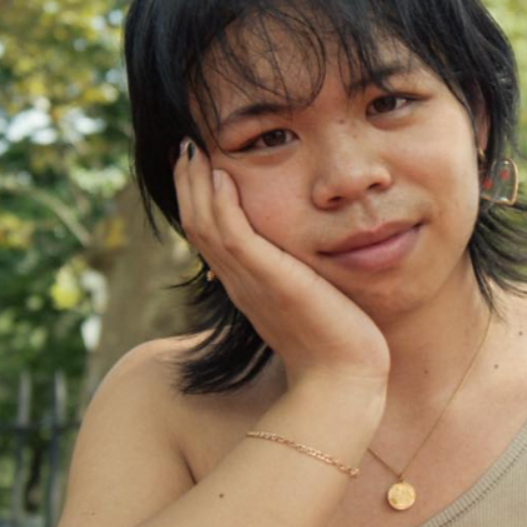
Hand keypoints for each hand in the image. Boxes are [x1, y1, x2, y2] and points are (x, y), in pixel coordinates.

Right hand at [172, 138, 389, 389]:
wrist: (342, 381)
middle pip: (198, 225)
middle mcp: (240, 283)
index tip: (199, 166)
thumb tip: (309, 260)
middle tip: (183, 146)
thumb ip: (301, 279)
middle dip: (189, 183)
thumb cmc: (337, 346)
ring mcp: (250, 282)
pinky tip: (222, 174)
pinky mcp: (269, 280)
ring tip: (193, 149)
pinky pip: (232, 235)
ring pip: (206, 225)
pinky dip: (222, 203)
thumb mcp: (313, 302)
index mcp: (247, 286)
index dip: (200, 200)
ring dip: (196, 184)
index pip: (212, 235)